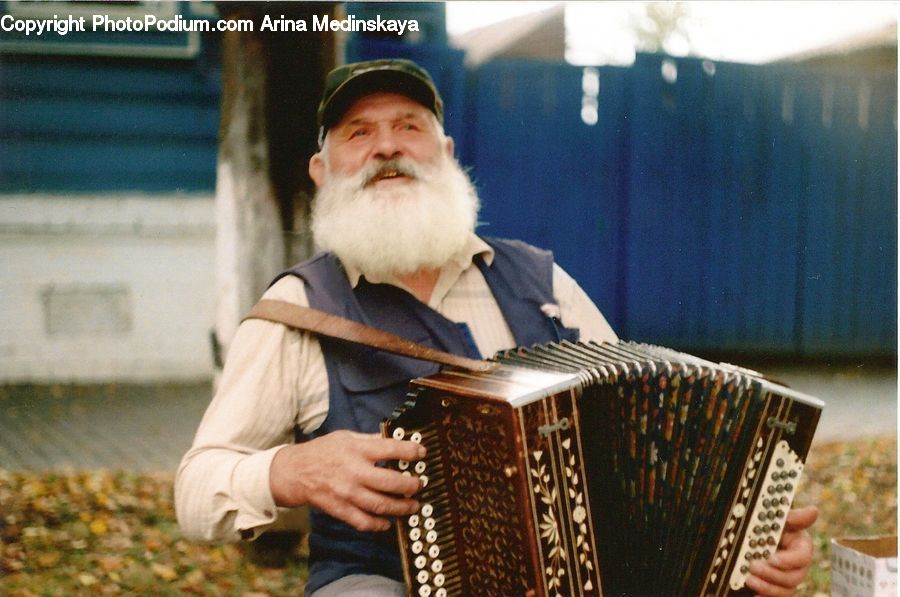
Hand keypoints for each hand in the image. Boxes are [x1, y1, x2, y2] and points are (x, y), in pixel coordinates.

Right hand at [269, 430, 424, 531]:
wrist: (295, 472)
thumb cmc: (323, 451)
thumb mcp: (346, 437)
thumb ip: (370, 440)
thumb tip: (395, 438)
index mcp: (356, 450)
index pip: (390, 449)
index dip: (410, 451)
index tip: (421, 453)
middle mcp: (354, 472)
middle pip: (391, 482)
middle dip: (411, 485)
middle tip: (420, 485)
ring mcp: (347, 493)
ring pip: (381, 505)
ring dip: (402, 508)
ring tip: (412, 506)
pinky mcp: (340, 510)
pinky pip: (364, 522)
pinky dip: (379, 525)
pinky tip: (388, 522)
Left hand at [744, 505, 818, 595]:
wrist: (756, 535)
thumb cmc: (772, 526)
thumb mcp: (780, 519)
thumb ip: (794, 517)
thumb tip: (813, 511)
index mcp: (801, 547)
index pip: (802, 557)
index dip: (788, 560)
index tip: (772, 558)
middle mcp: (797, 566)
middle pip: (794, 577)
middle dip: (773, 574)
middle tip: (753, 566)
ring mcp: (787, 578)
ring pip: (785, 590)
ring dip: (767, 587)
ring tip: (749, 579)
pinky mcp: (777, 588)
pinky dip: (765, 596)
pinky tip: (754, 593)